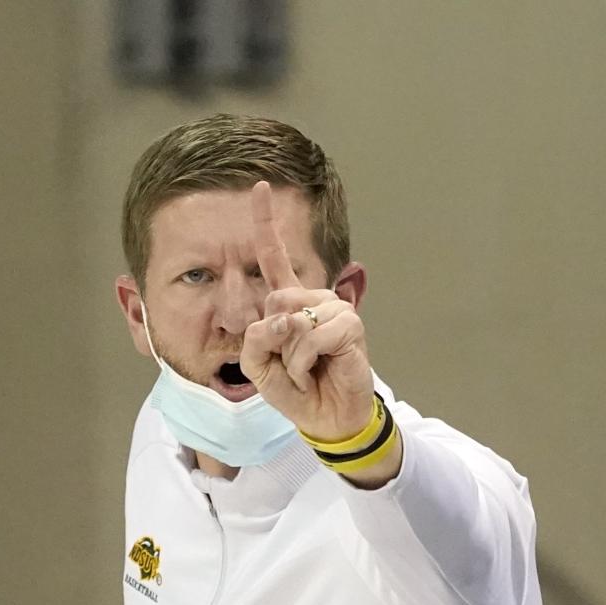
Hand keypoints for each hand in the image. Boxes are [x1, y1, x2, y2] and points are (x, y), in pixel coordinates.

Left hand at [240, 181, 372, 442]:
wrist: (326, 417)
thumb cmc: (295, 389)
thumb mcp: (258, 366)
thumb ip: (255, 337)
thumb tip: (284, 318)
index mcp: (290, 302)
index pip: (274, 258)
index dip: (265, 223)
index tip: (259, 186)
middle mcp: (313, 299)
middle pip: (274, 301)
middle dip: (273, 340)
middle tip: (290, 363)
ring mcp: (334, 309)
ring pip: (293, 322)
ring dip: (291, 358)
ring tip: (307, 369)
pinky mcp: (350, 326)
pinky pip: (312, 336)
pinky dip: (305, 362)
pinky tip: (317, 370)